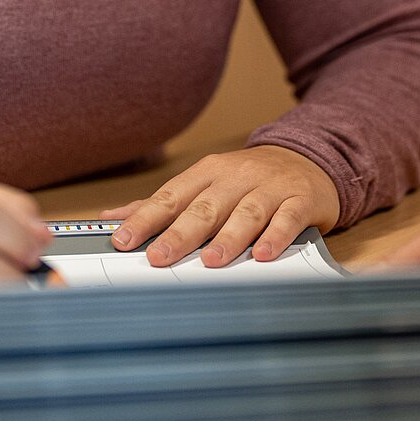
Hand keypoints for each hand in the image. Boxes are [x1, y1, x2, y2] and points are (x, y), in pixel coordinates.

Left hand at [99, 145, 339, 267]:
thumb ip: (162, 203)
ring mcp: (270, 187)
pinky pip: (288, 217)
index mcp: (209, 172)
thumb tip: (110, 217)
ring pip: (247, 211)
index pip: (172, 196)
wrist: (309, 159)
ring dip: (229, 237)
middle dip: (181, 233)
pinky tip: (263, 254)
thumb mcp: (205, 183)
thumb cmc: (248, 180)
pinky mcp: (300, 200)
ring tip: (211, 261)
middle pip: (206, 206)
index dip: (146, 219)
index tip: (123, 240)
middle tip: (159, 257)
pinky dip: (276, 235)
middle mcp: (237, 177)